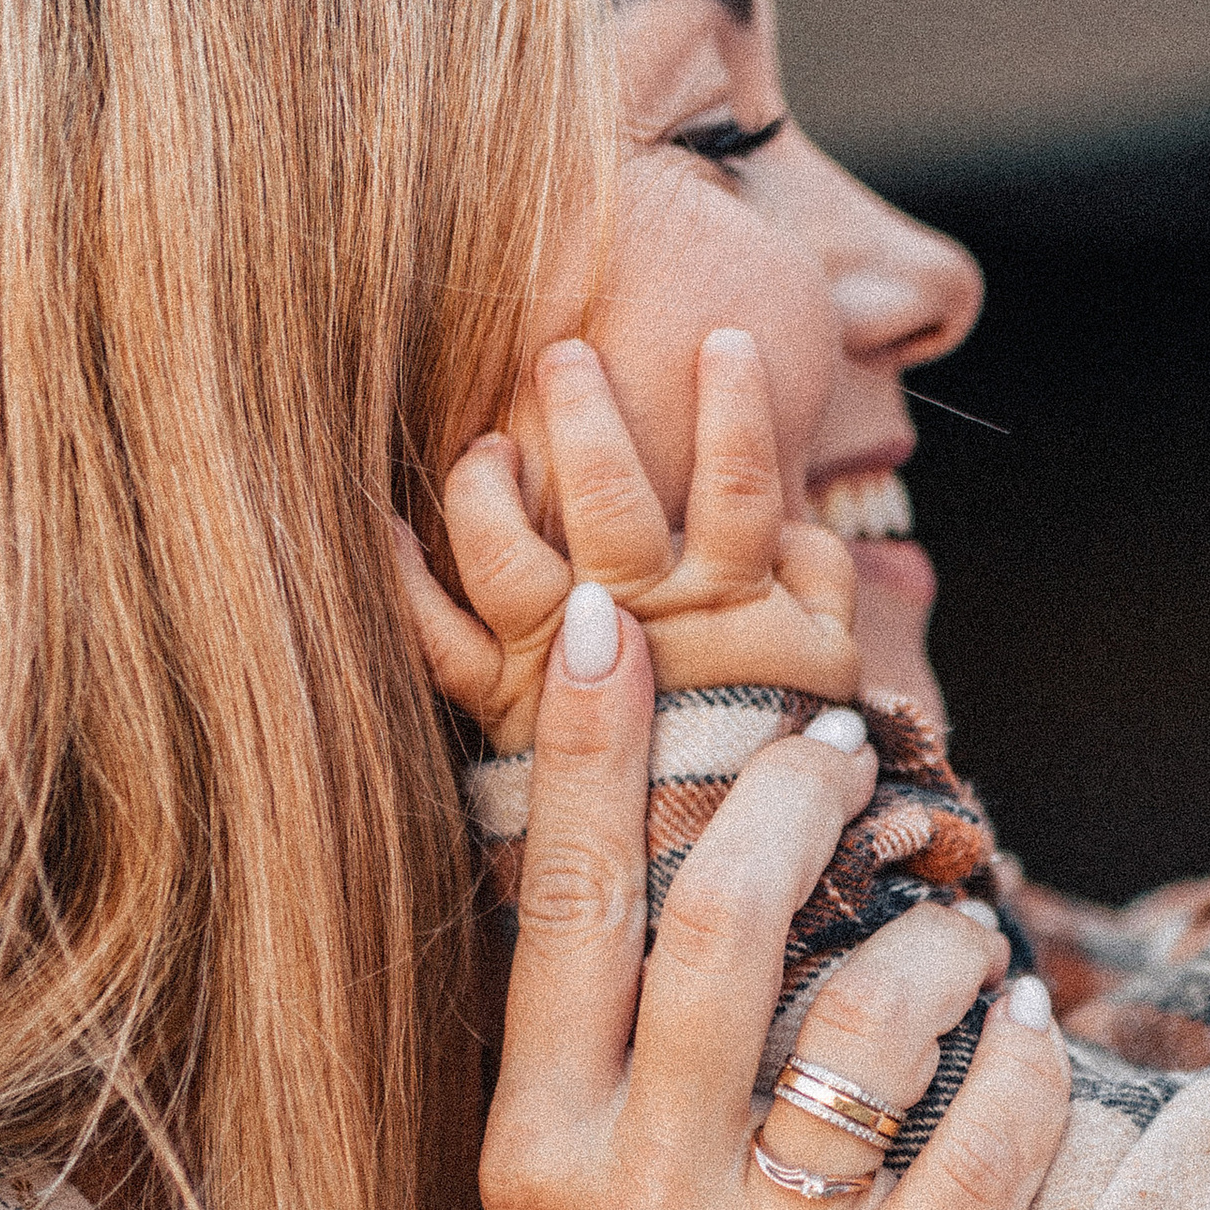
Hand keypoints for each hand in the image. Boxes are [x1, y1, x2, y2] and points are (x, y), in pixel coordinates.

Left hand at [396, 327, 860, 754]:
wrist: (714, 868)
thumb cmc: (775, 756)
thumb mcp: (829, 674)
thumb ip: (821, 585)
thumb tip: (800, 523)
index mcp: (726, 604)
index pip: (736, 488)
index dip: (733, 410)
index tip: (723, 341)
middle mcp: (638, 623)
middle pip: (608, 503)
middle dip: (585, 419)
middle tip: (563, 355)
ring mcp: (562, 666)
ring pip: (510, 556)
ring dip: (487, 488)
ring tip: (486, 443)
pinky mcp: (506, 706)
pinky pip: (437, 639)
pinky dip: (403, 579)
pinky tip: (379, 523)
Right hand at [480, 571, 1066, 1209]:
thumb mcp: (563, 1189)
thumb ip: (588, 1030)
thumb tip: (633, 801)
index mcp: (533, 1155)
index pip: (560, 913)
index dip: (583, 753)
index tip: (613, 620)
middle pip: (721, 935)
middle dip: (795, 802)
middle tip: (846, 753)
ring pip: (866, 1030)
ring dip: (933, 940)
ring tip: (953, 928)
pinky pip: (981, 1165)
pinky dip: (1016, 1074)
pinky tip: (1019, 1028)